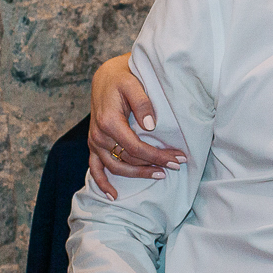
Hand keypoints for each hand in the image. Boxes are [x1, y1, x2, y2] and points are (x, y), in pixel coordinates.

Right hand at [87, 54, 185, 199]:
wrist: (106, 77)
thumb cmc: (122, 79)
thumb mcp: (133, 84)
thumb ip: (142, 103)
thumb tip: (150, 126)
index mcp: (109, 122)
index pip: (137, 148)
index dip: (158, 156)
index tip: (178, 159)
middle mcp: (99, 135)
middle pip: (129, 160)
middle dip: (154, 165)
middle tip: (177, 165)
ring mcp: (95, 142)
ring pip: (116, 167)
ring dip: (138, 175)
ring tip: (160, 176)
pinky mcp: (94, 144)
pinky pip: (95, 168)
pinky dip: (102, 183)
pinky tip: (114, 196)